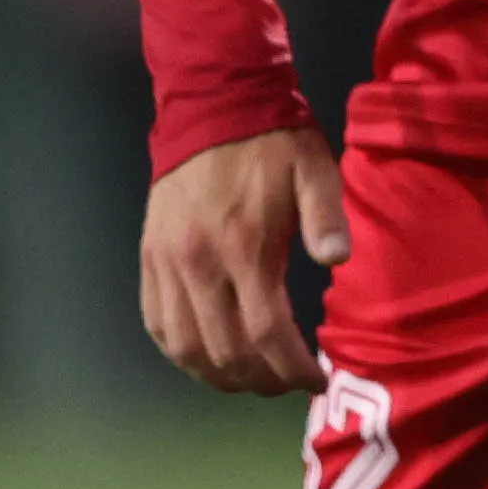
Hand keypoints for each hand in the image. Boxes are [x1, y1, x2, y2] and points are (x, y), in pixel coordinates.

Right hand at [143, 128, 345, 392]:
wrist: (212, 104)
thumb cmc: (273, 142)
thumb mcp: (315, 169)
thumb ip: (327, 217)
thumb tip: (337, 258)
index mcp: (243, 245)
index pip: (267, 332)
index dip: (292, 368)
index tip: (316, 380)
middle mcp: (199, 262)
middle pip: (227, 351)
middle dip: (263, 380)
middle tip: (289, 384)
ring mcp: (167, 262)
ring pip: (186, 346)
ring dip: (220, 375)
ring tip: (253, 379)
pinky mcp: (149, 257)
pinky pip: (157, 322)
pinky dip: (181, 352)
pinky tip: (208, 359)